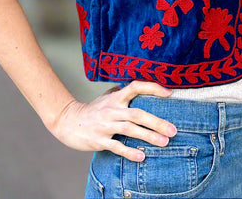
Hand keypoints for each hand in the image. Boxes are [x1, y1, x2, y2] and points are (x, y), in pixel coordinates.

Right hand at [49, 80, 176, 161]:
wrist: (68, 122)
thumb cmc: (92, 110)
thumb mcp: (106, 97)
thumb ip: (120, 92)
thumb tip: (135, 86)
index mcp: (115, 97)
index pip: (136, 87)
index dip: (153, 88)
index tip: (169, 93)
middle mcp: (112, 109)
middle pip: (137, 113)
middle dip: (157, 122)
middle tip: (173, 130)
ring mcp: (105, 125)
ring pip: (130, 129)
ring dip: (149, 136)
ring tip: (164, 142)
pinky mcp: (99, 140)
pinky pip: (116, 146)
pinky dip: (129, 152)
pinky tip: (142, 156)